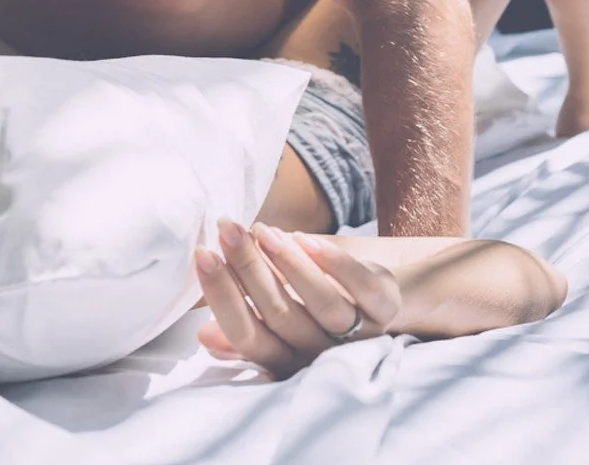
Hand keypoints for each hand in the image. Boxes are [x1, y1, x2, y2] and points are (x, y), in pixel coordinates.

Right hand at [194, 219, 400, 377]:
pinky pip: (364, 289)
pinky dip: (335, 263)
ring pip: (322, 304)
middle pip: (280, 315)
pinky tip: (305, 237)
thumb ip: (243, 324)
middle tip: (225, 229)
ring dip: (288, 263)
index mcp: (287, 358)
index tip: (202, 255)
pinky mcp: (386, 308)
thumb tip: (204, 334)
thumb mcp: (274, 317)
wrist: (374, 297)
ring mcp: (359, 334)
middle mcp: (322, 353)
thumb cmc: (310, 304)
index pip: (247, 336)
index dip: (222, 297)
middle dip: (248, 268)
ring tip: (260, 229)